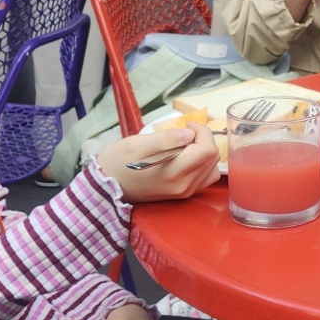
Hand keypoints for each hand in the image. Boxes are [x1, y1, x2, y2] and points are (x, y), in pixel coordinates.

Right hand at [96, 123, 220, 203]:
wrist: (106, 186)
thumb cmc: (118, 161)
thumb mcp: (138, 144)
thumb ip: (166, 139)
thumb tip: (190, 134)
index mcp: (175, 171)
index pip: (207, 149)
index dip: (202, 131)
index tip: (187, 124)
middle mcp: (184, 185)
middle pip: (212, 158)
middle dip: (204, 140)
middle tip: (185, 132)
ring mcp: (184, 192)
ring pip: (212, 169)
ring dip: (205, 152)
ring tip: (187, 145)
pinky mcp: (181, 195)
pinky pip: (204, 179)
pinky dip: (202, 165)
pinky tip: (188, 158)